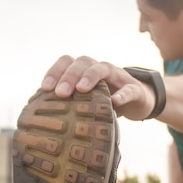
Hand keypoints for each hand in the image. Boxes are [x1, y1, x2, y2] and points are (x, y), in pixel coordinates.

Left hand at [40, 55, 155, 119]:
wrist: (138, 102)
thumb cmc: (106, 103)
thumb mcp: (86, 103)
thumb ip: (69, 105)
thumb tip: (43, 120)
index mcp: (85, 71)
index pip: (67, 62)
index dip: (55, 71)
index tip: (45, 88)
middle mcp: (100, 69)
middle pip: (83, 62)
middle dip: (69, 76)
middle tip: (60, 93)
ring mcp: (118, 77)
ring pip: (103, 68)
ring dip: (90, 76)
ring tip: (81, 90)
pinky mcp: (134, 89)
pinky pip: (128, 89)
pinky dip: (122, 94)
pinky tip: (114, 102)